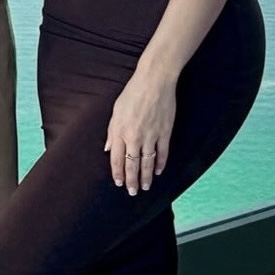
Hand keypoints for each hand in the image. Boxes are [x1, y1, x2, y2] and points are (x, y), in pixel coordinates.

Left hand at [104, 70, 175, 195]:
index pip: (118, 159)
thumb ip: (112, 132)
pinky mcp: (165, 133)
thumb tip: (109, 149)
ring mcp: (151, 136)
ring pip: (148, 163)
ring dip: (146, 177)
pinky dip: (160, 164)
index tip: (119, 183)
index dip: (118, 173)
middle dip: (131, 181)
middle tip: (132, 192)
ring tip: (145, 187)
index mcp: (120, 131)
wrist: (154, 82)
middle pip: (132, 165)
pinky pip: (163, 153)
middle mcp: (135, 137)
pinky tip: (158, 171)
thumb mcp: (116, 111)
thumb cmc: (133, 93)